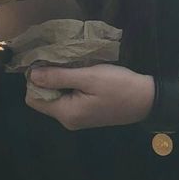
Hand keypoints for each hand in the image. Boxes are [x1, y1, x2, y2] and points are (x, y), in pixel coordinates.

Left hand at [25, 64, 154, 129]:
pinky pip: (68, 98)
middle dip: (46, 79)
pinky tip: (78, 72)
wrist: (147, 99)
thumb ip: (58, 77)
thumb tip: (31, 75)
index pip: (33, 99)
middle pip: (43, 98)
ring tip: (69, 63)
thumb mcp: (88, 77)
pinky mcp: (86, 113)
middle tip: (57, 59)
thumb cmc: (118, 86)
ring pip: (56, 97)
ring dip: (59, 81)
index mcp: (66, 113)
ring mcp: (78, 118)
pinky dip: (69, 85)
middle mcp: (68, 120)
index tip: (44, 62)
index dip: (35, 81)